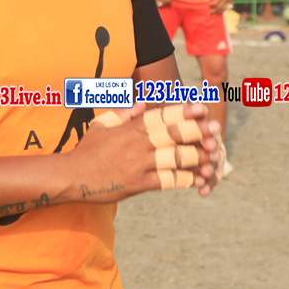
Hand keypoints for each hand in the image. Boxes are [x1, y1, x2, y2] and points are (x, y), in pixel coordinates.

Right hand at [67, 102, 222, 200]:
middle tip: (216, 130)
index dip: (184, 111)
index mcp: (131, 127)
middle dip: (198, 131)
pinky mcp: (139, 184)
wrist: (72, 176)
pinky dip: (184, 179)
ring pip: (176, 157)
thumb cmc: (86, 151)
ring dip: (197, 157)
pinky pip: (167, 181)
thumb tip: (141, 105)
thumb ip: (123, 114)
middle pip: (174, 133)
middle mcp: (138, 143)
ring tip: (213, 157)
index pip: (162, 115)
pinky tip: (198, 179)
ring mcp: (139, 163)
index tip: (202, 107)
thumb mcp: (102, 125)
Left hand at [208, 0, 234, 13]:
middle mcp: (225, 0)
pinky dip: (223, 10)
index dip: (211, 5)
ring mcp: (229, 1)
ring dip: (218, 12)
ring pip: (223, 9)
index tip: (209, 4)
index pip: (215, 4)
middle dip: (214, 11)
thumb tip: (206, 0)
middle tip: (210, 13)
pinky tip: (220, 12)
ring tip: (214, 14)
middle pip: (219, 8)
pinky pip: (227, 8)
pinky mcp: (231, 1)